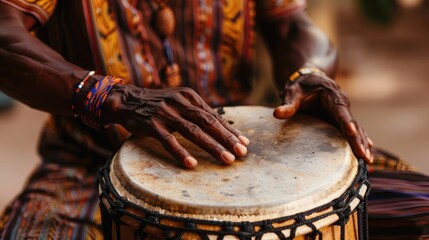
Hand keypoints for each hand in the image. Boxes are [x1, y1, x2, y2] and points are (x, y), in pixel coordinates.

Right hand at [104, 84, 248, 167]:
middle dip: (227, 138)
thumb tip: (220, 127)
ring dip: (212, 146)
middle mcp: (180, 103)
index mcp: (189, 96)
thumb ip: (196, 111)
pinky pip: (169, 141)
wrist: (127, 100)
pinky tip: (191, 164)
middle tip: (242, 152)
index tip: (244, 142)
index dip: (229, 129)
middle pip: (208, 122)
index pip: (213, 115)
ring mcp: (166, 113)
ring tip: (226, 159)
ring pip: (193, 131)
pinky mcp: (152, 125)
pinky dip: (181, 152)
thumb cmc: (158, 104)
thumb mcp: (179, 101)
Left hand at [273, 73, 373, 163]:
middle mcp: (342, 104)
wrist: (308, 80)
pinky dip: (360, 139)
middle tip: (363, 155)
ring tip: (368, 159)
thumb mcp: (292, 92)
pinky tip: (368, 150)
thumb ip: (287, 104)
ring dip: (361, 142)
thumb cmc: (300, 86)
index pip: (340, 109)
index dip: (346, 121)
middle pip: (352, 122)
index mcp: (332, 95)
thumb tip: (277, 113)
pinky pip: (353, 130)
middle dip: (358, 139)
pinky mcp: (340, 119)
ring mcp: (343, 112)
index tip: (351, 132)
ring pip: (356, 128)